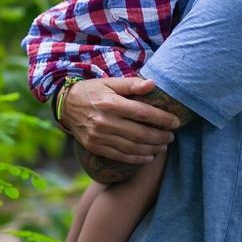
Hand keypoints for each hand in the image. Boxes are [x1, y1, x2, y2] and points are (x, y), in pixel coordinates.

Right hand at [61, 77, 182, 163]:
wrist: (65, 104)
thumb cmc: (92, 91)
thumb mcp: (110, 82)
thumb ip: (132, 84)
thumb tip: (153, 84)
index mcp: (111, 103)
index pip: (143, 113)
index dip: (162, 119)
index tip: (176, 122)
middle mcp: (104, 121)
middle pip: (140, 133)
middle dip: (160, 136)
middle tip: (171, 136)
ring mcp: (98, 136)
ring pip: (132, 147)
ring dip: (152, 149)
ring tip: (163, 146)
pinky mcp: (94, 146)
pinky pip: (119, 156)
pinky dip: (136, 159)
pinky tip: (148, 157)